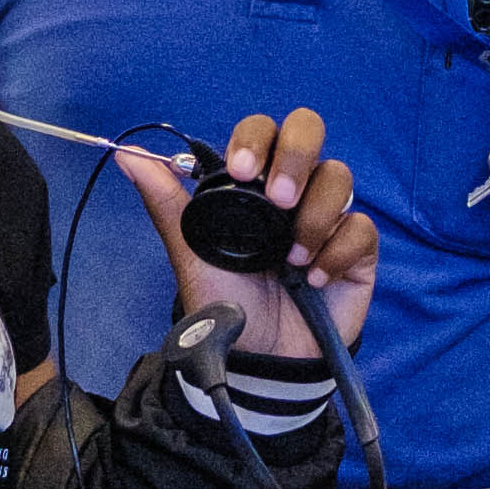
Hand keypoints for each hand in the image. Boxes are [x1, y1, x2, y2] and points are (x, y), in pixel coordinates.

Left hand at [122, 107, 382, 358]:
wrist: (259, 358)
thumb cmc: (225, 301)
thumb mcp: (191, 252)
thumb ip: (164, 202)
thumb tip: (128, 155)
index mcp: (253, 182)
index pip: (263, 130)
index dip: (255, 139)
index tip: (240, 171)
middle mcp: (293, 189)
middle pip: (308, 129)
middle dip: (295, 156)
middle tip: (279, 200)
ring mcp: (327, 216)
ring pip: (339, 177)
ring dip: (315, 215)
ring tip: (293, 258)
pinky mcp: (357, 249)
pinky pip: (361, 228)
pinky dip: (337, 252)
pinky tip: (314, 280)